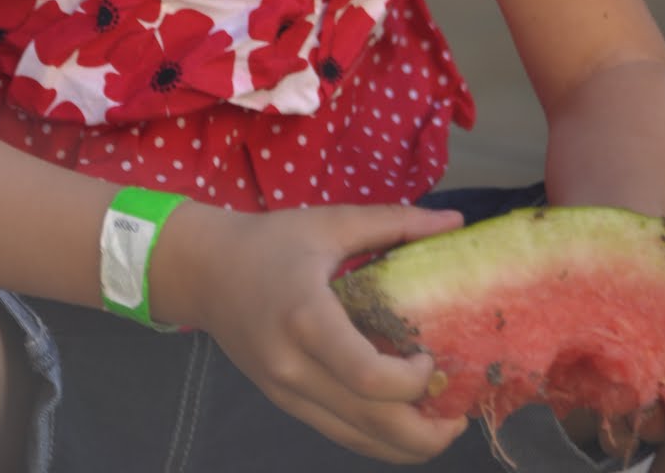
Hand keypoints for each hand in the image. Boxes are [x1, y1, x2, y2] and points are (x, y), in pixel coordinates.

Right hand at [168, 202, 468, 463]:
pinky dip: (378, 437)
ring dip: (408, 443)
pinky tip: (403, 418)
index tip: (432, 356)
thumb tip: (454, 221)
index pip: (367, 375)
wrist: (204, 271)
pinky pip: (339, 433)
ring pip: (358, 441)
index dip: (411, 380)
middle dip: (426, 434)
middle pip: (371, 423)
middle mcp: (295, 366)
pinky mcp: (285, 402)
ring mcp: (287, 392)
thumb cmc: (270, 242)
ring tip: (441, 420)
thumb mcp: (330, 223)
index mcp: (307, 317)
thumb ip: (393, 223)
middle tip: (459, 411)